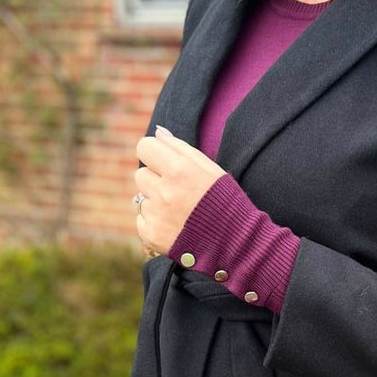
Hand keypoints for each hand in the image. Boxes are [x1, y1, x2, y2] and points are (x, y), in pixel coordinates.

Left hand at [134, 126, 227, 254]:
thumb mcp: (210, 169)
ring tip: (179, 211)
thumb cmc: (225, 201)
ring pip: (141, 198)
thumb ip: (181, 148)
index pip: (145, 147)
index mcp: (179, 170)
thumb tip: (158, 133)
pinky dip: (155, 222)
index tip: (164, 163)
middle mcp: (165, 191)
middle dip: (156, 180)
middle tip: (178, 191)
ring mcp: (156, 215)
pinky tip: (175, 226)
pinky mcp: (151, 235)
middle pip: (141, 174)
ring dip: (156, 202)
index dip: (155, 154)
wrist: (235, 243)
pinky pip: (142, 220)